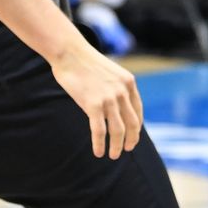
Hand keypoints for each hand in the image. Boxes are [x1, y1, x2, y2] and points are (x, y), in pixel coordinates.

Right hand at [49, 40, 143, 158]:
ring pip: (118, 131)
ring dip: (117, 146)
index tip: (132, 138)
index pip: (138, 112)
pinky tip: (98, 152)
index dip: (136, 128)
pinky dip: (100, 144)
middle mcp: (122, 91)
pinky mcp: (93, 104)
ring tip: (113, 155)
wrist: (70, 52)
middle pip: (132, 124)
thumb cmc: (86, 63)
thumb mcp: (110, 73)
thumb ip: (116, 88)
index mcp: (129, 83)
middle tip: (126, 150)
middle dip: (130, 140)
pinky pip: (100, 131)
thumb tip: (116, 109)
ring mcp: (109, 98)